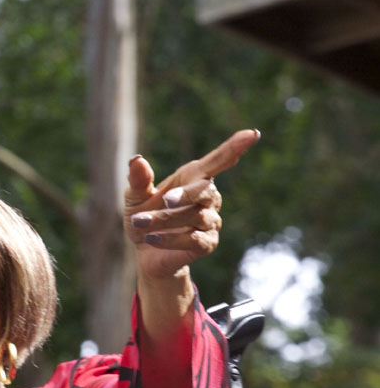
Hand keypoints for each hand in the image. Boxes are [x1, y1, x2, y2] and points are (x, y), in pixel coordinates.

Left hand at [125, 129, 259, 281]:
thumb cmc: (144, 217)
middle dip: (186, 194)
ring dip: (164, 219)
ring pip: (195, 216)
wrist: (145, 253)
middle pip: (206, 190)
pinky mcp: (207, 243)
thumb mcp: (135, 197)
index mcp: (193, 178)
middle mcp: (208, 197)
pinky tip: (152, 238)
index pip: (217, 161)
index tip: (251, 134)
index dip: (234, 148)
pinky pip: (194, 239)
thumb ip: (138, 180)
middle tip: (165, 199)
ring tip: (139, 222)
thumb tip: (136, 159)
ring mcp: (210, 221)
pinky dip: (171, 239)